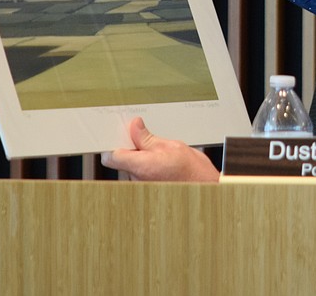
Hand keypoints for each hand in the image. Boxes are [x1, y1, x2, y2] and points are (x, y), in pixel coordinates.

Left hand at [100, 117, 219, 181]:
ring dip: (140, 155)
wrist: (204, 187)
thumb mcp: (170, 145)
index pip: (111, 156)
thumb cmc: (191, 171)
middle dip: (130, 146)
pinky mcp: (146, 187)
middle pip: (121, 159)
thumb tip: (135, 126)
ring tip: (158, 151)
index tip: (117, 133)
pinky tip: (160, 160)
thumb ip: (148, 138)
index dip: (112, 143)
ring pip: (130, 165)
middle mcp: (137, 179)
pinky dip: (146, 163)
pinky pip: (139, 172)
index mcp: (140, 167)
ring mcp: (141, 185)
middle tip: (144, 137)